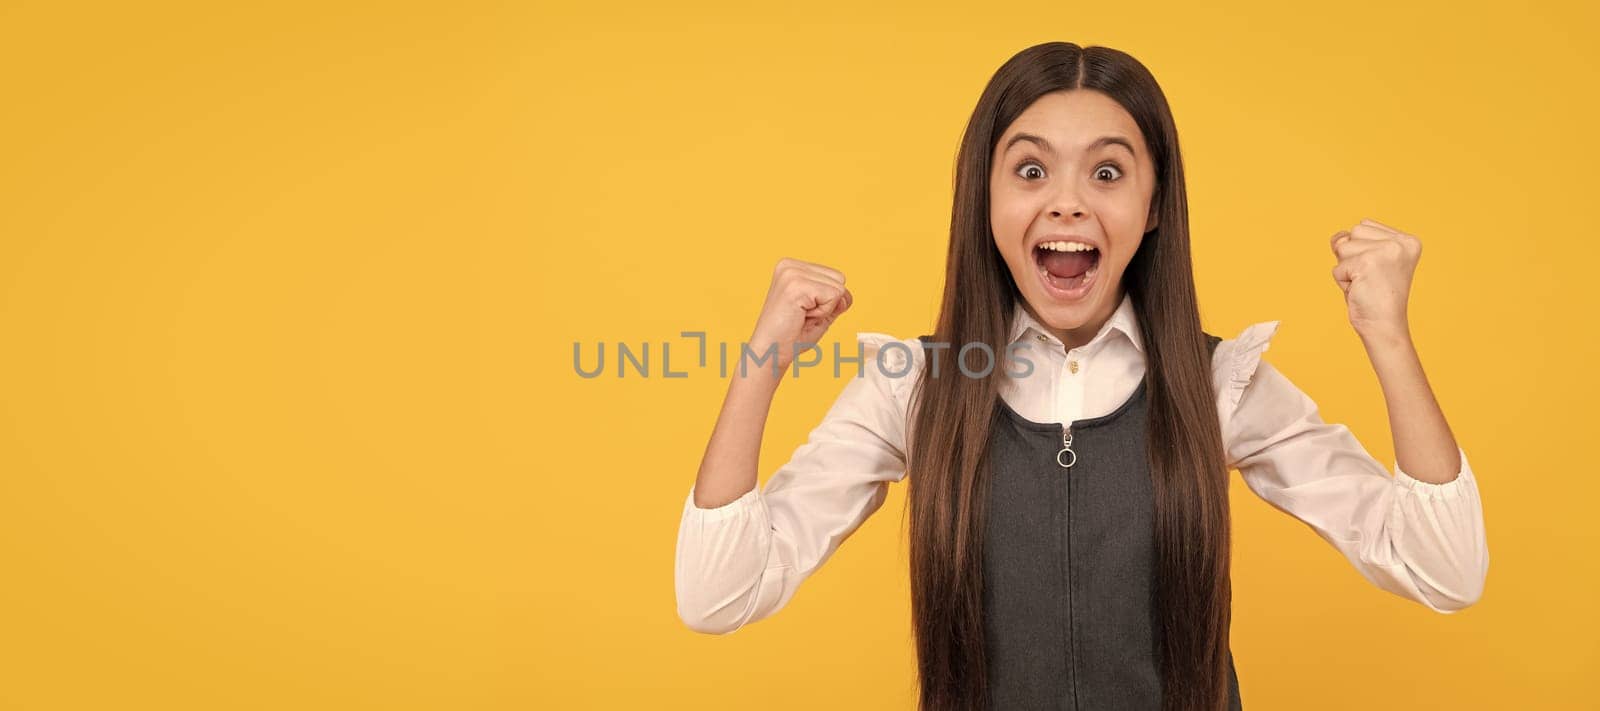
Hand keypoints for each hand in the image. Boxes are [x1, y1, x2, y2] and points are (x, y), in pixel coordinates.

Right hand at [747, 257, 853, 372]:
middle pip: (840, 279)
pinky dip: (822, 312)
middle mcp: (789, 265)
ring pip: (838, 288)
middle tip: (803, 316)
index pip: (835, 276)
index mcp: (792, 266)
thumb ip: (835, 299)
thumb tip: (846, 295)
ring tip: (801, 316)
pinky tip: (801, 317)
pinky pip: (833, 296)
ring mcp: (791, 273)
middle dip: (828, 303)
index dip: (828, 301)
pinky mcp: (796, 285)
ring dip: (825, 309)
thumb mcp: (819, 312)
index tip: (804, 312)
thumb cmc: (791, 336)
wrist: (770, 353)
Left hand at [1330, 218, 1420, 341]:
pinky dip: (1342, 282)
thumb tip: (1338, 237)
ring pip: (1342, 247)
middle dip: (1352, 258)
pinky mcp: (1367, 263)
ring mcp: (1386, 251)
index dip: (1361, 250)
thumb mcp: (1369, 261)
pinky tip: (1360, 291)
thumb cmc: (1376, 296)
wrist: (1384, 325)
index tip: (1378, 271)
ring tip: (1365, 284)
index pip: (1364, 226)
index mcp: (1408, 240)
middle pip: (1353, 233)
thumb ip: (1355, 241)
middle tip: (1370, 278)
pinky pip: (1337, 268)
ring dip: (1346, 269)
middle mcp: (1401, 243)